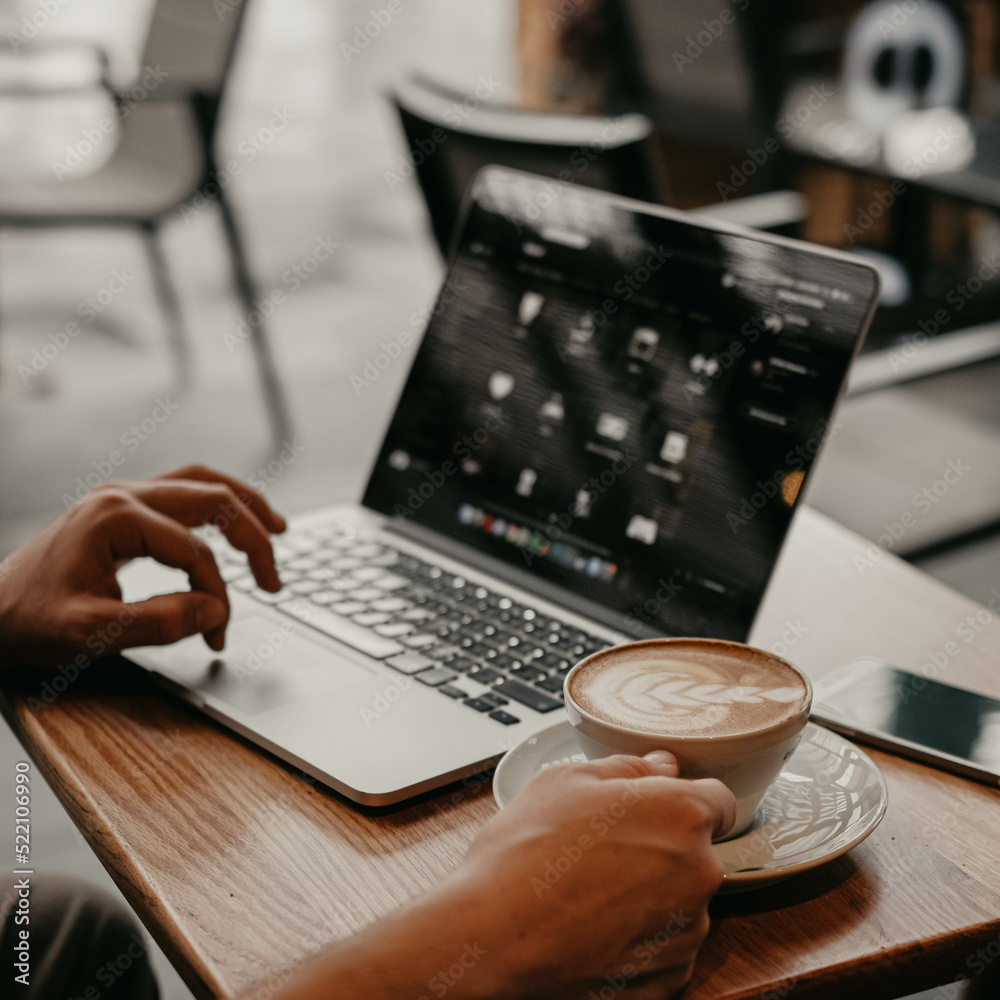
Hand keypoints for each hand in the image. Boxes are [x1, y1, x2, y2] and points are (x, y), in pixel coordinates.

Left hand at [0, 465, 285, 666]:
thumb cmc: (29, 620)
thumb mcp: (91, 633)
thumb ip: (158, 622)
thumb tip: (214, 611)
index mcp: (116, 516)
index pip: (195, 551)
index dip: (217, 593)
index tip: (218, 631)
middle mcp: (123, 495)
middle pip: (212, 498)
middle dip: (252, 538)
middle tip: (274, 580)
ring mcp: (122, 496)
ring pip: (202, 483)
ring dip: (243, 505)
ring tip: (276, 530)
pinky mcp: (122, 508)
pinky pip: (184, 491)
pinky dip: (217, 505)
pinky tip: (233, 522)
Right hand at [449, 751, 734, 998]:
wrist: (493, 937)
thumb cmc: (525, 853)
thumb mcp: (566, 780)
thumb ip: (628, 768)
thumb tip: (662, 766)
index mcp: (681, 815)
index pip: (718, 800)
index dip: (684, 801)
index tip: (655, 810)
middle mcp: (699, 875)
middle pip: (696, 854)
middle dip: (660, 850)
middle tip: (603, 850)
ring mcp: (686, 934)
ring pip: (680, 904)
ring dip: (650, 898)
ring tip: (589, 894)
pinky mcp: (667, 981)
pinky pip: (665, 951)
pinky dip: (638, 943)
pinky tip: (592, 932)